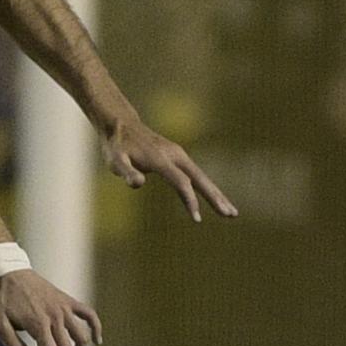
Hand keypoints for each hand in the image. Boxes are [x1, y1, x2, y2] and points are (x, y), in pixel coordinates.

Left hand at [0, 270, 101, 345]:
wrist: (8, 273)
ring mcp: (64, 308)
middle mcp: (55, 317)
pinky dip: (96, 329)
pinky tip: (97, 341)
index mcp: (38, 324)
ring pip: (83, 338)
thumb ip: (11, 345)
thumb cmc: (2, 300)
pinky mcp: (68, 300)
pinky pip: (90, 315)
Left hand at [102, 116, 237, 220]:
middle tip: (230, 214)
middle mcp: (175, 156)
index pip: (181, 182)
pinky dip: (206, 189)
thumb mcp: (114, 160)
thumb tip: (138, 183)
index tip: (197, 218)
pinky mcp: (178, 158)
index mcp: (161, 159)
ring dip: (217, 195)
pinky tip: (213, 201)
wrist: (122, 127)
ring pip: (202, 177)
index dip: (190, 200)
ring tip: (231, 212)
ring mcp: (179, 156)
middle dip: (215, 197)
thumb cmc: (116, 147)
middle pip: (200, 179)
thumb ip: (125, 172)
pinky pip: (195, 176)